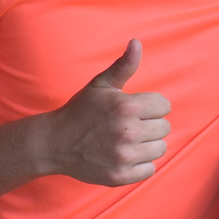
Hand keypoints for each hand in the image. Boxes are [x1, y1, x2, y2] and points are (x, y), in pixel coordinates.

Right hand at [36, 40, 171, 185]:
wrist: (54, 143)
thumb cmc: (81, 110)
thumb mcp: (100, 85)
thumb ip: (124, 66)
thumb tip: (137, 43)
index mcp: (126, 107)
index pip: (164, 106)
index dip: (151, 106)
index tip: (134, 109)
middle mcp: (128, 132)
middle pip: (165, 128)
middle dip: (149, 124)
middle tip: (128, 125)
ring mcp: (124, 156)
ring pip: (160, 149)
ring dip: (147, 145)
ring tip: (127, 140)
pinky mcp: (120, 176)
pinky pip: (150, 169)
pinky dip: (140, 164)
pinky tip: (124, 156)